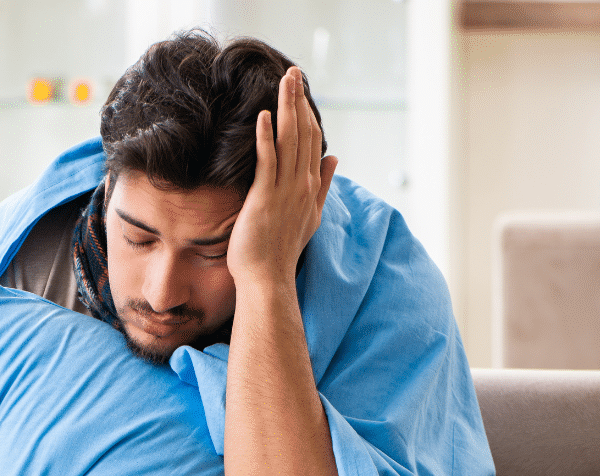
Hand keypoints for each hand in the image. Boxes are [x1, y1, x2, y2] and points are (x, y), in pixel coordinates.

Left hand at [227, 66, 337, 287]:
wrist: (269, 279)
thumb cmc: (281, 250)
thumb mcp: (309, 214)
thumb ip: (323, 185)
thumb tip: (335, 158)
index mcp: (310, 186)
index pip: (312, 141)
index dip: (308, 113)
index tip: (302, 90)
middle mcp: (302, 185)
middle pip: (304, 133)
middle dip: (300, 101)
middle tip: (294, 72)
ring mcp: (285, 191)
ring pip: (290, 141)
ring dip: (288, 108)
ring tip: (285, 80)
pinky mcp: (265, 198)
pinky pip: (268, 161)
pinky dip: (267, 137)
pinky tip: (266, 115)